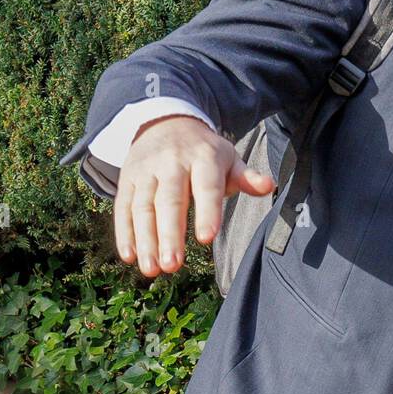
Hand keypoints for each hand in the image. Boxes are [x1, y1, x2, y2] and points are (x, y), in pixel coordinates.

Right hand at [114, 114, 274, 276]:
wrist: (166, 123)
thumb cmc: (205, 152)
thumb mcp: (228, 159)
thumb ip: (246, 177)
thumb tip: (269, 186)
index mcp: (204, 158)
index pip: (207, 187)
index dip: (207, 211)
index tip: (208, 238)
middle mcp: (172, 162)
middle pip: (169, 200)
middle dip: (170, 234)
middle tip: (173, 265)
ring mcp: (146, 170)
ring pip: (143, 207)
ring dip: (146, 240)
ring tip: (152, 270)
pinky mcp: (128, 179)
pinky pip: (123, 207)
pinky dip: (124, 233)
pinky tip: (129, 256)